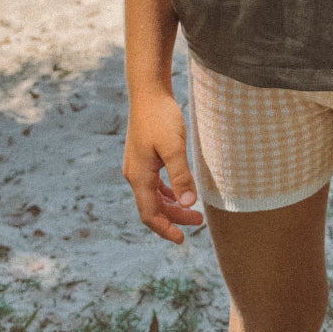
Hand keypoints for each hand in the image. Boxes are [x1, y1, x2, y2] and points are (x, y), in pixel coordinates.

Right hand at [122, 92, 203, 243]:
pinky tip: (180, 191)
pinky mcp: (143, 156)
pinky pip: (153, 183)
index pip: (149, 214)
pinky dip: (167, 192)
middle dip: (174, 218)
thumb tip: (189, 204)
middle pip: (152, 207)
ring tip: (193, 210)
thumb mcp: (174, 147)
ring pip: (153, 196)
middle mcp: (134, 174)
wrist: (148, 92)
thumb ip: (181, 176)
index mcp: (139, 176)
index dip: (165, 229)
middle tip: (198, 221)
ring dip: (172, 206)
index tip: (182, 239)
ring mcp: (137, 165)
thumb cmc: (161, 117)